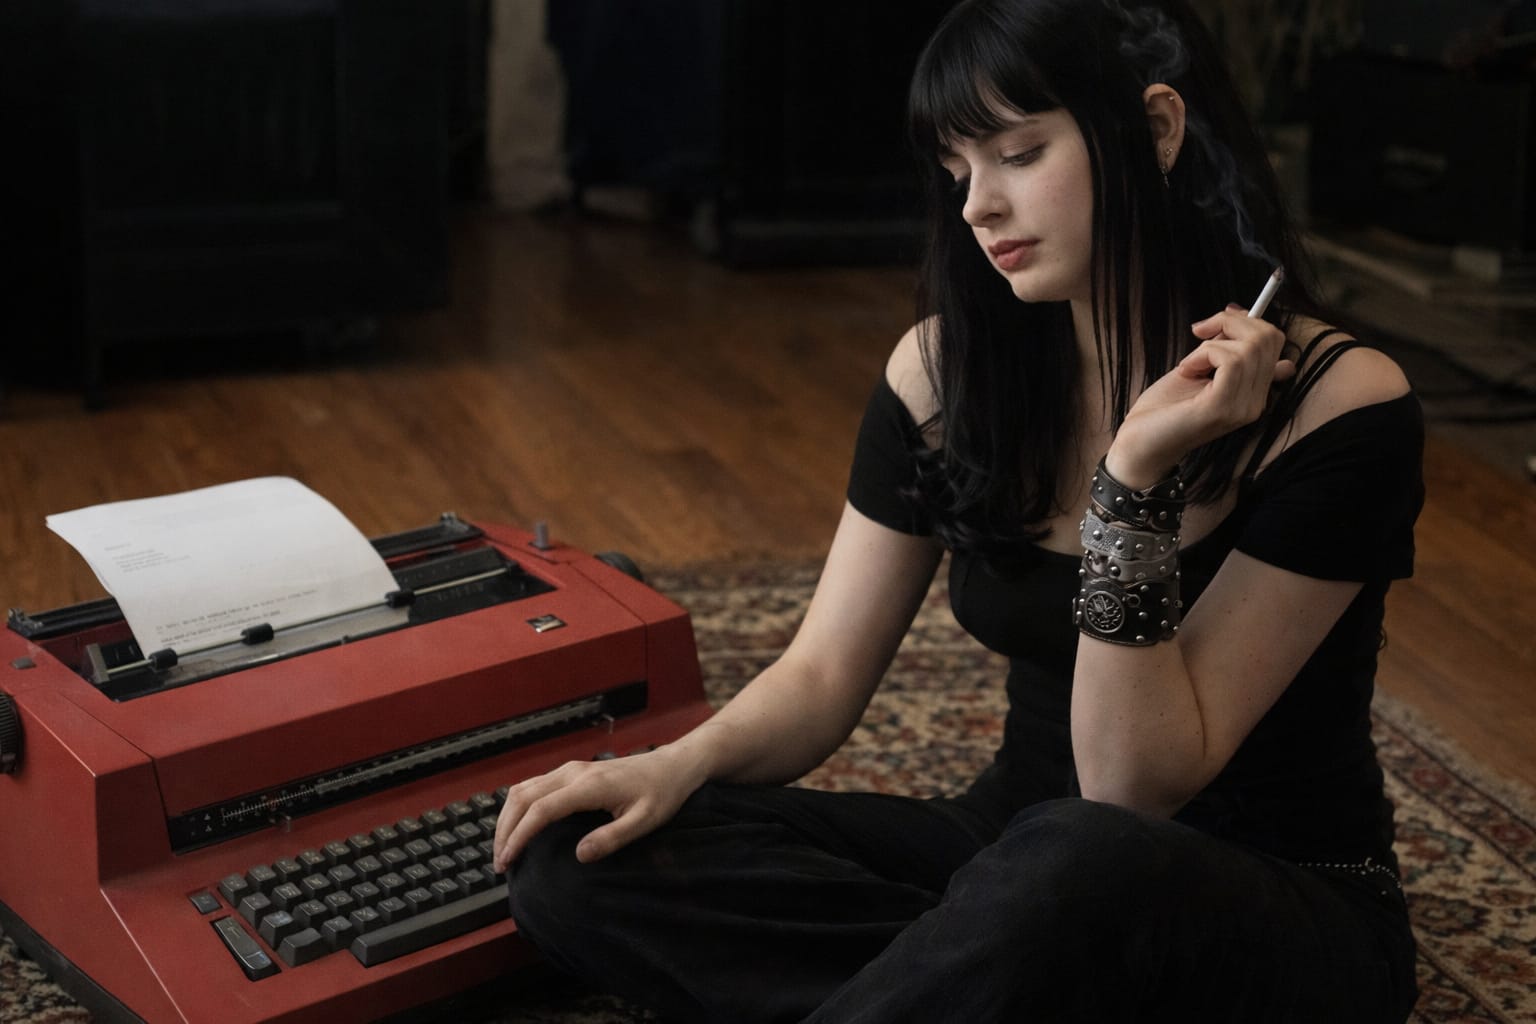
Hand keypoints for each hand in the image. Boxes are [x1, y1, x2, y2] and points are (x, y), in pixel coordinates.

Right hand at [491, 745, 704, 870]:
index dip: (520, 836)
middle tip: (500, 863)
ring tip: (504, 849)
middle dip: (505, 830)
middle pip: (523, 797)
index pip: (542, 809)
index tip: (508, 860)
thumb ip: (613, 838)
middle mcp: (574, 772)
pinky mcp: (572, 772)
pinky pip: (535, 786)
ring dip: (508, 817)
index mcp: (590, 785)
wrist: (672, 766)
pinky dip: (519, 807)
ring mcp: (571, 769)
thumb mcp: (645, 821)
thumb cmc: (662, 793)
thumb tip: (580, 855)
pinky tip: (519, 827)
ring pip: (524, 789)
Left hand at [1107, 305, 1293, 486]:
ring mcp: (1243, 407)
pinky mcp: (1223, 407)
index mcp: (1254, 392)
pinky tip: (1187, 369)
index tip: (1216, 324)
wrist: (1140, 445)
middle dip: (1231, 322)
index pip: (1275, 342)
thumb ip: (1224, 347)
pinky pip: (1231, 360)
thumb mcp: (1199, 367)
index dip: (1248, 321)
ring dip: (1211, 342)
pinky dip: (1204, 353)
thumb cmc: (1164, 407)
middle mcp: (1257, 401)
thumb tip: (1243, 314)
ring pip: (1251, 346)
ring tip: (1190, 363)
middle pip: (1268, 337)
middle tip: (1199, 335)